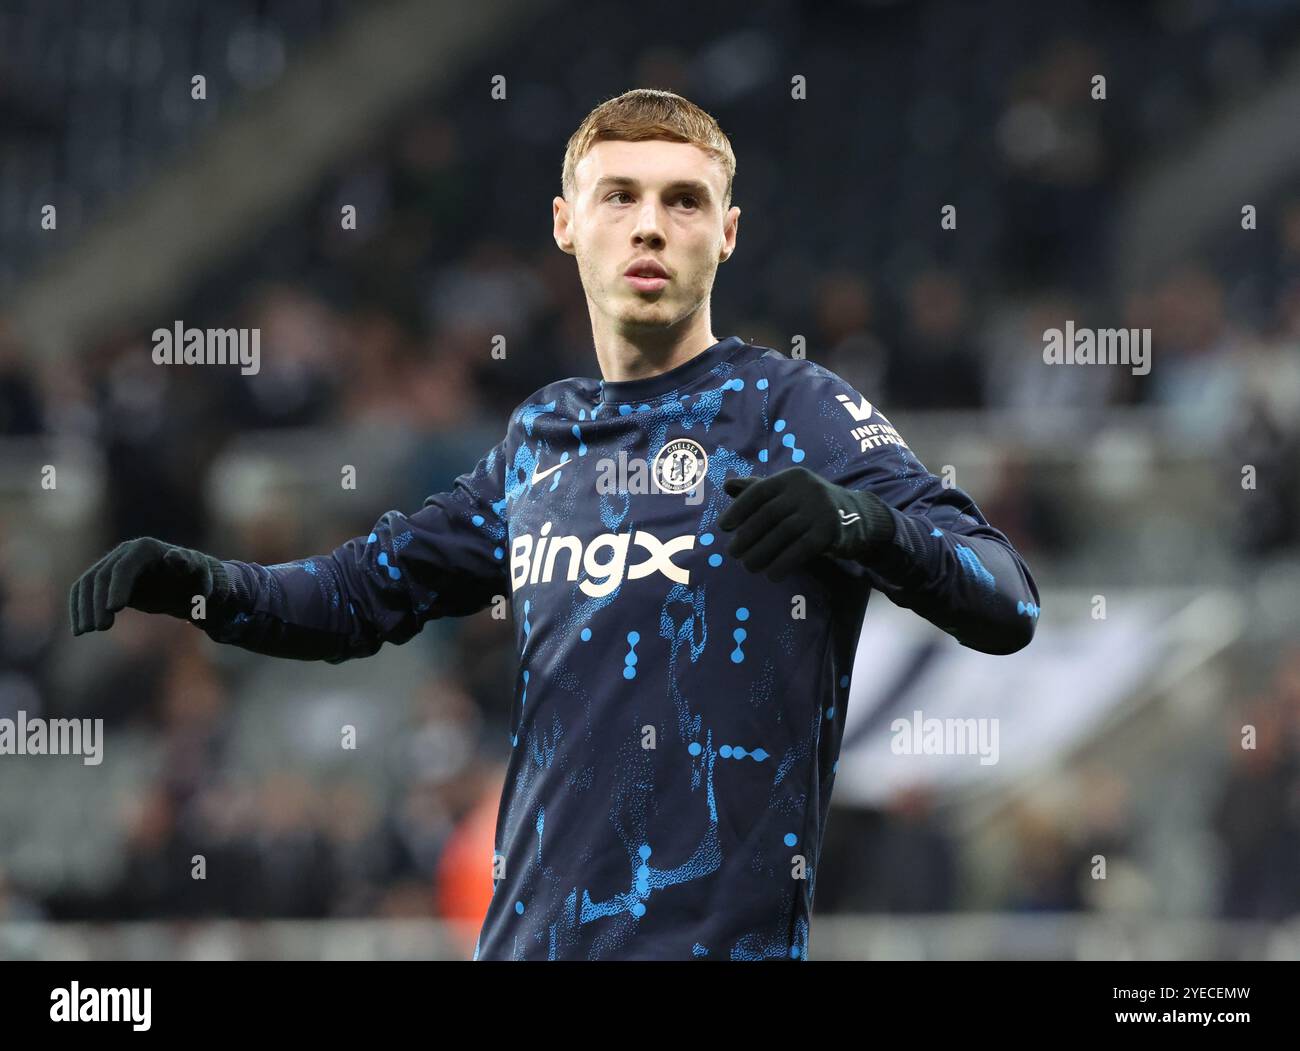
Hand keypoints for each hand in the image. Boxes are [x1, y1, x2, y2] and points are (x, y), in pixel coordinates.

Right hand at [69, 537, 225, 634]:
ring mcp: (112, 565)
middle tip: (101, 628)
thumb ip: (188, 565)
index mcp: (146, 549)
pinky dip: (79, 608)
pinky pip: (85, 592)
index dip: (118, 586)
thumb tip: (174, 557)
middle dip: (98, 602)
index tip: (114, 609)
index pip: (125, 567)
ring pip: (87, 583)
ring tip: (86, 631)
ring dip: (83, 607)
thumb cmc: (197, 580)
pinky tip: (79, 629)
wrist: (187, 586)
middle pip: (102, 576)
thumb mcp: (199, 574)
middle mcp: (124, 553)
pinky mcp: (106, 581)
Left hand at [717, 467, 894, 580]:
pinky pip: (801, 549)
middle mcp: (806, 489)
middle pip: (768, 514)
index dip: (738, 509)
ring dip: (761, 553)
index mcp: (791, 477)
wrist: (858, 516)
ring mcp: (820, 509)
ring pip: (783, 533)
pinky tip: (772, 575)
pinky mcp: (830, 531)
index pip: (759, 492)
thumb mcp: (788, 493)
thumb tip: (727, 485)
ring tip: (749, 566)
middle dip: (747, 535)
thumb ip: (758, 490)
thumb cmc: (811, 506)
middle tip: (733, 553)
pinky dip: (783, 564)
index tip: (723, 527)